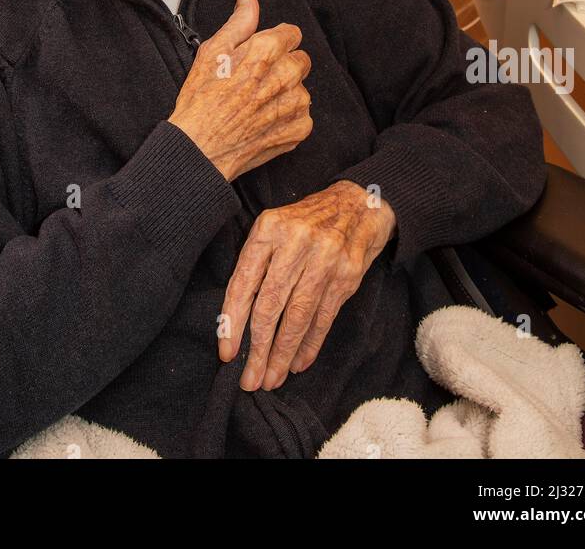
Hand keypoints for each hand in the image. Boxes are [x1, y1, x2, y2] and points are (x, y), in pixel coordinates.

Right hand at [169, 0, 311, 181]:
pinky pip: (302, 115)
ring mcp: (296, 103)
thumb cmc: (201, 100)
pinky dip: (286, 117)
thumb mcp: (212, 52)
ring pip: (300, 87)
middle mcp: (287, 74)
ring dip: (285, 92)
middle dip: (282, 65)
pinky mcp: (299, 129)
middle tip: (255, 80)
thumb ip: (239, 21)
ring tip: (255, 104)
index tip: (260, 55)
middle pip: (299, 59)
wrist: (200, 148)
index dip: (275, 42)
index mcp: (267, 50)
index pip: (292, 33)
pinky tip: (262, 121)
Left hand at [218, 182, 395, 389]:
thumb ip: (255, 264)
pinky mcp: (347, 276)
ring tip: (271, 378)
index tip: (226, 353)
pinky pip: (324, 318)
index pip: (244, 282)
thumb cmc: (305, 221)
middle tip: (249, 380)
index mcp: (270, 228)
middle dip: (258, 349)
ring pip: (298, 317)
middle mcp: (297, 243)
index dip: (233, 321)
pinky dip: (310, 345)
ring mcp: (325, 259)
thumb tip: (234, 319)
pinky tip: (298, 363)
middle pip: (271, 305)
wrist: (358, 204)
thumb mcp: (274, 227)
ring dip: (283, 354)